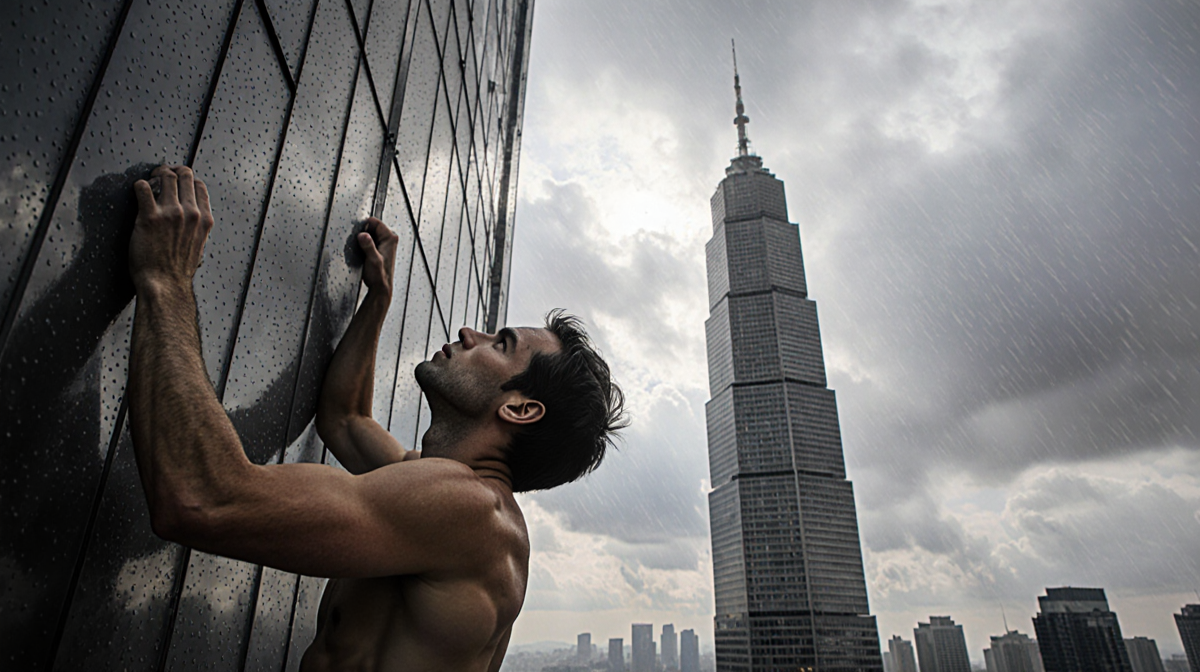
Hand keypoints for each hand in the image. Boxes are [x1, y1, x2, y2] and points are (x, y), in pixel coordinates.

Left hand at [130, 165, 213, 290]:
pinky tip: (137, 191)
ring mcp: (171, 214)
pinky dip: (138, 185)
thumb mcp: (199, 247)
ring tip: (149, 180)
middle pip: (185, 175)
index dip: (187, 178)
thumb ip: (197, 229)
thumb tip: (190, 221)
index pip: (199, 186)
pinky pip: (142, 188)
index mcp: (204, 220)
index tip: (177, 180)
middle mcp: (190, 214)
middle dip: (172, 170)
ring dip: (156, 174)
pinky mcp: (150, 217)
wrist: (165, 286)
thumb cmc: (178, 272)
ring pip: (166, 177)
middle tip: (160, 174)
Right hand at [358, 217, 397, 297]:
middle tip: (359, 245)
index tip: (359, 235)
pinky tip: (362, 254)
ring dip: (363, 240)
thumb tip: (363, 235)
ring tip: (362, 251)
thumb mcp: (373, 260)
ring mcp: (384, 244)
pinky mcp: (379, 249)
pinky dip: (363, 245)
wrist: (380, 288)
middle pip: (372, 227)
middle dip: (363, 233)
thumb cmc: (380, 276)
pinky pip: (369, 241)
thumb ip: (368, 246)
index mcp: (390, 238)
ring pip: (369, 234)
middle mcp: (389, 240)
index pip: (375, 221)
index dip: (364, 226)